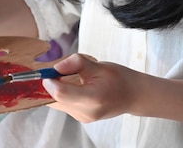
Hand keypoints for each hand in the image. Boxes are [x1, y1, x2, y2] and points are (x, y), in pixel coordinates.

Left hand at [43, 53, 182, 129]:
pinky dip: (62, 94)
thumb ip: (75, 63)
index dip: (49, 81)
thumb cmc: (119, 78)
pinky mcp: (81, 118)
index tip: (49, 71)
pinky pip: (62, 105)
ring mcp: (83, 118)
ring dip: (55, 89)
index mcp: (93, 98)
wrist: (134, 95)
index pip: (60, 94)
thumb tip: (55, 67)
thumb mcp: (98, 65)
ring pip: (56, 103)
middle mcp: (86, 112)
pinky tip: (73, 85)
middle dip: (50, 85)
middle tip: (57, 71)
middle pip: (54, 100)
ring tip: (69, 78)